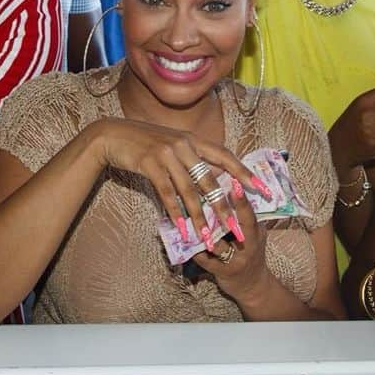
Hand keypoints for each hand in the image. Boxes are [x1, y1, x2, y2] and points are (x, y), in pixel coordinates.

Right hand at [91, 117, 260, 251]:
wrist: (112, 135)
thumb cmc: (142, 141)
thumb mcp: (170, 143)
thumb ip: (189, 157)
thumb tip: (206, 178)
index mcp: (193, 139)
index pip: (225, 156)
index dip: (244, 173)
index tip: (261, 189)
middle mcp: (184, 145)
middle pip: (210, 180)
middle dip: (224, 208)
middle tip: (236, 229)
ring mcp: (167, 154)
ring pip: (189, 192)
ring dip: (199, 218)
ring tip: (208, 239)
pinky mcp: (150, 164)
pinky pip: (167, 194)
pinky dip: (176, 214)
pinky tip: (182, 230)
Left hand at [195, 183, 269, 305]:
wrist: (254, 287)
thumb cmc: (252, 253)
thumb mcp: (255, 234)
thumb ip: (246, 216)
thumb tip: (235, 187)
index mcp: (255, 232)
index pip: (249, 214)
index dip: (242, 199)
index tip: (234, 181)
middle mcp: (247, 246)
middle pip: (234, 227)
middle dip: (220, 212)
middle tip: (204, 194)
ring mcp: (234, 260)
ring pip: (216, 243)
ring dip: (201, 230)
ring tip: (185, 214)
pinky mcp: (221, 272)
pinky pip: (204, 259)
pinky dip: (193, 248)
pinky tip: (181, 238)